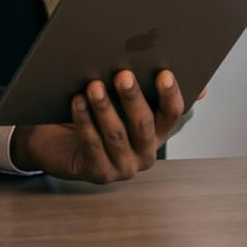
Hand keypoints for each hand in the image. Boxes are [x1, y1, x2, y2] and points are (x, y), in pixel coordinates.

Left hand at [11, 70, 186, 182]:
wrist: (60, 144)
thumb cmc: (96, 116)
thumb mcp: (120, 99)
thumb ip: (144, 84)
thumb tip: (186, 78)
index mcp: (158, 132)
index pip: (173, 113)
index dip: (170, 94)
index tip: (164, 73)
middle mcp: (145, 153)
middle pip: (143, 124)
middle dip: (133, 97)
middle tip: (123, 74)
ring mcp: (123, 167)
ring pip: (116, 134)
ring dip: (104, 107)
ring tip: (94, 86)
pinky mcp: (99, 173)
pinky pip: (92, 145)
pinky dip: (85, 122)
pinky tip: (78, 102)